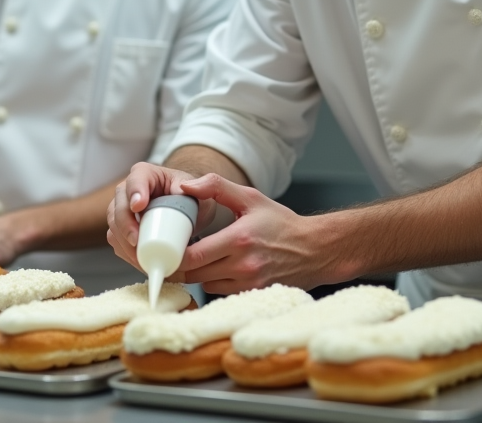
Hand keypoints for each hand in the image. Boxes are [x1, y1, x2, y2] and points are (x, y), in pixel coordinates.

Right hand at [106, 162, 218, 273]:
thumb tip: (186, 188)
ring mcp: (122, 210)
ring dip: (125, 244)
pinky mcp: (121, 229)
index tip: (139, 207)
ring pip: (114, 226)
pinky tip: (140, 262)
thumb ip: (204, 185)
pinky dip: (126, 253)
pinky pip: (116, 241)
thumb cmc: (193, 198)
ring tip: (143, 258)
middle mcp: (129, 190)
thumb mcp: (201, 190)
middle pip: (119, 206)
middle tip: (137, 241)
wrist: (188, 211)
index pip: (136, 179)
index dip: (135, 192)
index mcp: (146, 174)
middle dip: (126, 226)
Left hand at [177, 173, 330, 294]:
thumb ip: (217, 187)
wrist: (315, 249)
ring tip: (202, 257)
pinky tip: (219, 267)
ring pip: (205, 284)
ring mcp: (248, 284)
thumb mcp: (251, 198)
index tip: (166, 245)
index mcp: (239, 239)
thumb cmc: (281, 223)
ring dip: (198, 273)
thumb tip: (186, 187)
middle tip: (174, 252)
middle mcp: (243, 265)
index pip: (192, 256)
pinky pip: (220, 291)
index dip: (173, 254)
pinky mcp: (252, 294)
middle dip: (180, 265)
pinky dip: (214, 281)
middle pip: (193, 274)